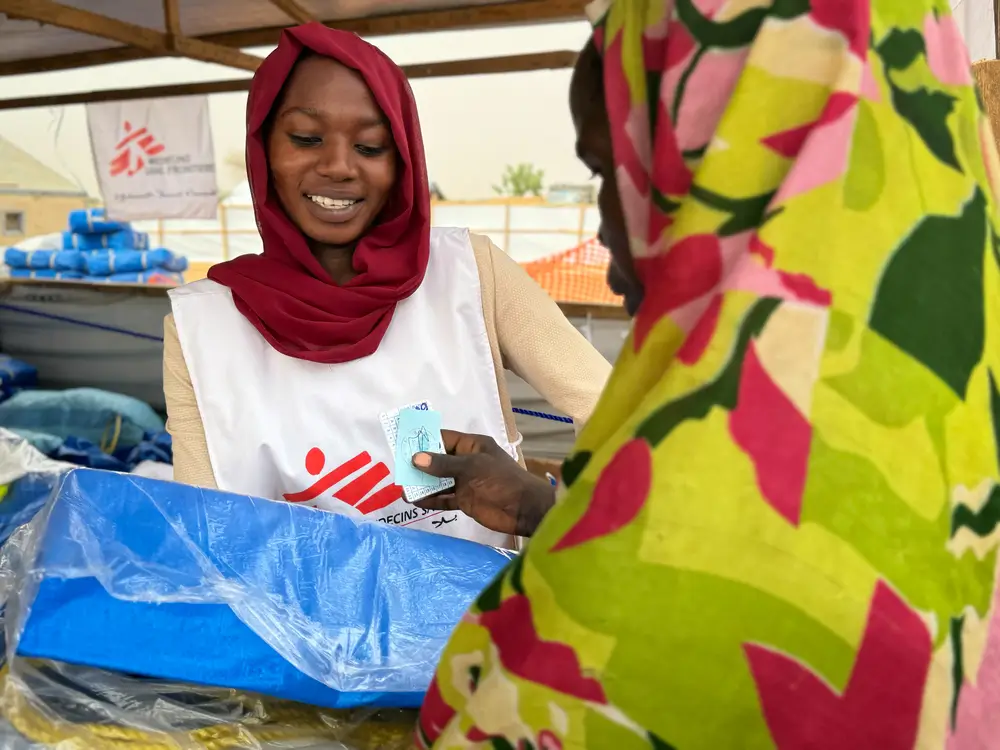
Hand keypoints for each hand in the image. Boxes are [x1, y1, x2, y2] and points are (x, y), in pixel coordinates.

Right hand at [412, 430, 554, 536]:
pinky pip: (443, 498)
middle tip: (397, 466)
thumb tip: (416, 458)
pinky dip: (430, 499)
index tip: (403, 442)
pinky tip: (414, 501)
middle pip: (438, 460)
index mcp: (473, 446)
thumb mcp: (472, 467)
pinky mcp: (464, 500)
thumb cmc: (501, 480)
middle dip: (420, 463)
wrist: (523, 509)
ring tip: (401, 486)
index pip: (444, 438)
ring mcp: (465, 482)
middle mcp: (467, 462)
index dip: (425, 440)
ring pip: (439, 480)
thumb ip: (443, 464)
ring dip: (422, 483)